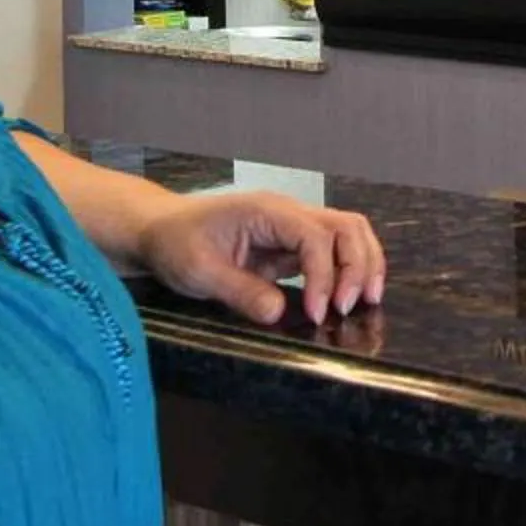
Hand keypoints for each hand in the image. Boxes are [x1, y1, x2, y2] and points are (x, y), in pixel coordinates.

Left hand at [133, 189, 387, 326]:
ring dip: (363, 264)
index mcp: (266, 212)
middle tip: (350, 308)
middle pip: (346, 226)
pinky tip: (350, 296)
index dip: (323, 275)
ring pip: (348, 233)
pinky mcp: (291, 244)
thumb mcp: (198, 272)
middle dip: (357, 266)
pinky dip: (349, 270)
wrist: (160, 230)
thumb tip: (279, 312)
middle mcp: (287, 213)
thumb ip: (239, 290)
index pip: (314, 236)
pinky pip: (333, 250)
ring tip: (365, 301)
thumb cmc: (175, 244)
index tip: (318, 313)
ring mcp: (292, 226)